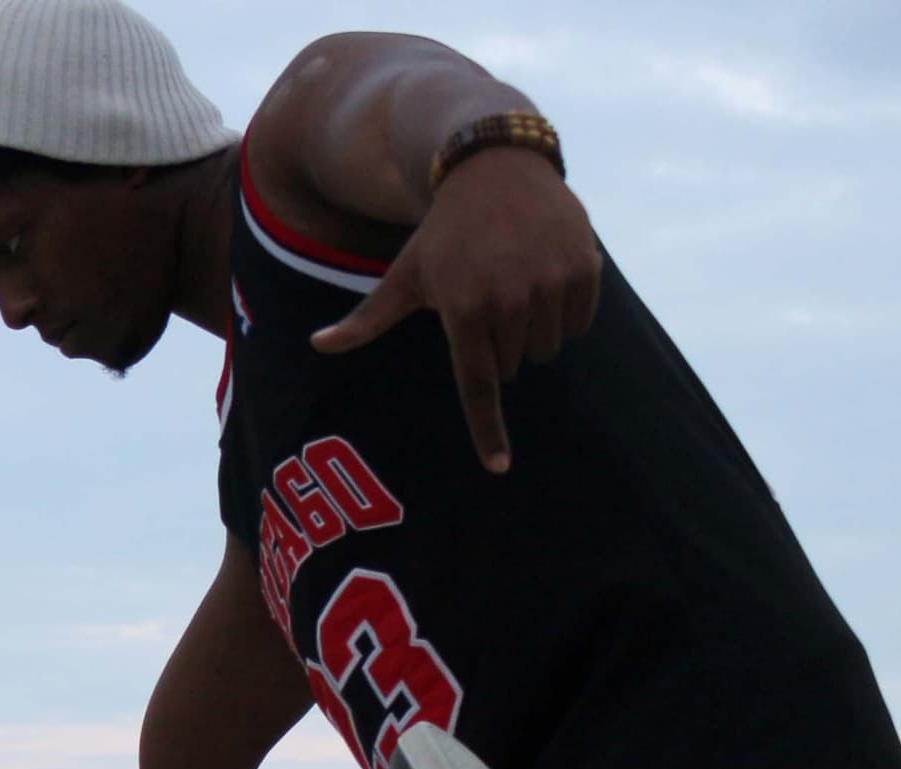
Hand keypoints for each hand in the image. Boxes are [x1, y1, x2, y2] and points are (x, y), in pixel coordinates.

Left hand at [309, 148, 597, 472]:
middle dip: (499, 345)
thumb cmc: (442, 235)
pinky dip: (564, 311)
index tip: (498, 466)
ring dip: (533, 330)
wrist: (495, 170)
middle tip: (487, 298)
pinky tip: (545, 274)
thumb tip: (317, 346)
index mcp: (462, 309)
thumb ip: (366, 320)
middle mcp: (509, 300)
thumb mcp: (402, 276)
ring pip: (547, 348)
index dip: (487, 429)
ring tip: (516, 282)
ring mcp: (550, 284)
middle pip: (513, 366)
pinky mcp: (584, 269)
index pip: (478, 384)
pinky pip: (579, 323)